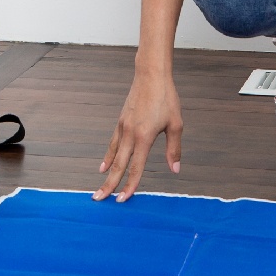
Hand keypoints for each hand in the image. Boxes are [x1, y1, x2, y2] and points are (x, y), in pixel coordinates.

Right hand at [94, 67, 182, 201]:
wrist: (151, 75)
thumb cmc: (166, 98)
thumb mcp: (176, 124)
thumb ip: (174, 149)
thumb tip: (174, 169)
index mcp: (144, 137)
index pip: (136, 167)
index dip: (130, 185)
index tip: (123, 200)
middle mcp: (130, 134)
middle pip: (118, 165)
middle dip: (109, 184)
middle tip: (99, 199)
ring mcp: (123, 127)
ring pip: (113, 155)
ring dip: (107, 173)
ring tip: (99, 188)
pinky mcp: (121, 121)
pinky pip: (112, 143)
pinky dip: (108, 156)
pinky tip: (104, 166)